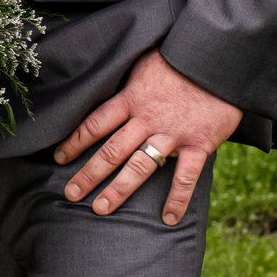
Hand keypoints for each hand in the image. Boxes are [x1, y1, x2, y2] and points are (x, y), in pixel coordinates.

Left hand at [52, 49, 239, 225]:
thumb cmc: (179, 57)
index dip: (75, 142)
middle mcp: (147, 119)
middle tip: (70, 194)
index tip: (59, 158)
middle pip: (111, 151)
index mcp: (132, 98)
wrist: (217, 61)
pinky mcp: (198, 144)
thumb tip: (105, 80)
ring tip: (100, 209)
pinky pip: (185, 177)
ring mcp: (172, 134)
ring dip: (118, 190)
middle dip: (89, 174)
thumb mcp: (144, 62)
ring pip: (139, 167)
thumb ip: (127, 79)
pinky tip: (169, 219)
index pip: (96, 123)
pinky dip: (177, 199)